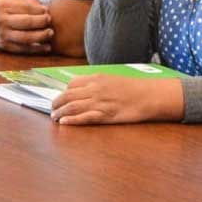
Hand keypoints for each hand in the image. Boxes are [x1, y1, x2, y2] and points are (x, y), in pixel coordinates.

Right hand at [0, 0, 52, 53]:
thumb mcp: (8, 0)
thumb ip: (26, 1)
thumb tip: (44, 8)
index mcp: (3, 6)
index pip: (25, 8)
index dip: (39, 10)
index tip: (47, 10)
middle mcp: (2, 21)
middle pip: (26, 22)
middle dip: (41, 22)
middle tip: (50, 20)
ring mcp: (2, 35)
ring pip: (25, 37)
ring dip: (41, 36)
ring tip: (50, 32)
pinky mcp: (4, 46)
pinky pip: (22, 49)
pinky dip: (36, 49)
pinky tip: (46, 47)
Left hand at [50, 74, 183, 124]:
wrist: (149, 96)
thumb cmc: (134, 88)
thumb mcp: (114, 79)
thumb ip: (99, 83)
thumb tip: (85, 88)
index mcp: (98, 79)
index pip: (72, 84)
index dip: (64, 91)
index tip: (61, 98)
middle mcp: (95, 89)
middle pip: (68, 95)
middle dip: (56, 103)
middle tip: (52, 109)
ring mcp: (100, 102)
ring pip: (73, 106)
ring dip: (60, 112)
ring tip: (54, 118)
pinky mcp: (105, 115)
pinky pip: (84, 118)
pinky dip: (72, 120)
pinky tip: (64, 122)